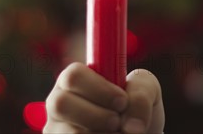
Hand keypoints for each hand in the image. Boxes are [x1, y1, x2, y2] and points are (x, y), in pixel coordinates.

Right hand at [44, 63, 164, 133]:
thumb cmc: (135, 109)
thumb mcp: (146, 90)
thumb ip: (142, 92)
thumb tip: (131, 124)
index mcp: (76, 80)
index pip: (73, 75)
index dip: (99, 88)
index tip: (123, 101)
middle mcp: (59, 103)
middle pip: (60, 103)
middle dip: (96, 115)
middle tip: (119, 122)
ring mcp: (56, 130)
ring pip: (71, 133)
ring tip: (118, 133)